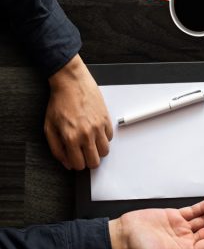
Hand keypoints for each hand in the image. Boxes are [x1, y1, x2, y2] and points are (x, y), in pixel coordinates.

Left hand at [46, 55, 112, 169]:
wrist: (72, 83)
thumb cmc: (59, 102)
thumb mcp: (49, 127)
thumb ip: (56, 148)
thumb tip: (66, 162)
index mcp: (70, 137)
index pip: (79, 164)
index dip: (76, 164)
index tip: (75, 159)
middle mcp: (86, 134)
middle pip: (95, 162)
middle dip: (88, 161)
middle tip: (83, 154)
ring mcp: (98, 128)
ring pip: (105, 152)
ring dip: (97, 151)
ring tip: (89, 143)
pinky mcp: (106, 121)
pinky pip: (109, 138)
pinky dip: (103, 138)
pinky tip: (94, 131)